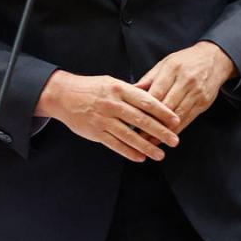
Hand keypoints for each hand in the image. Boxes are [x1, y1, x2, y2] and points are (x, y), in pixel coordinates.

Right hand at [35, 71, 180, 161]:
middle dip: (160, 131)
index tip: (177, 121)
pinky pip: (114, 144)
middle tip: (174, 140)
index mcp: (120, 89)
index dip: (163, 112)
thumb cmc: (94, 88)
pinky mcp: (94, 132)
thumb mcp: (114, 83)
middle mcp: (112, 104)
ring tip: (160, 154)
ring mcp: (103, 119)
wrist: (63, 95)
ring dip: (146, 146)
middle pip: (141, 120)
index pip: (147, 101)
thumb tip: (156, 100)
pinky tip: (140, 158)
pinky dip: (128, 152)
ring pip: (129, 135)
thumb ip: (133, 92)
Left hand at [136, 41, 236, 131]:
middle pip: (166, 106)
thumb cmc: (185, 61)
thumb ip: (149, 78)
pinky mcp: (204, 102)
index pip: (156, 93)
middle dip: (151, 123)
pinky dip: (176, 130)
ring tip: (148, 142)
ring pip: (177, 116)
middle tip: (137, 136)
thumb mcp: (165, 63)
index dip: (144, 109)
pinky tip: (165, 137)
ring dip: (162, 130)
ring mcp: (197, 92)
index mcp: (173, 69)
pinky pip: (188, 119)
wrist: (215, 59)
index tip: (131, 120)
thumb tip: (129, 91)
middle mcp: (186, 81)